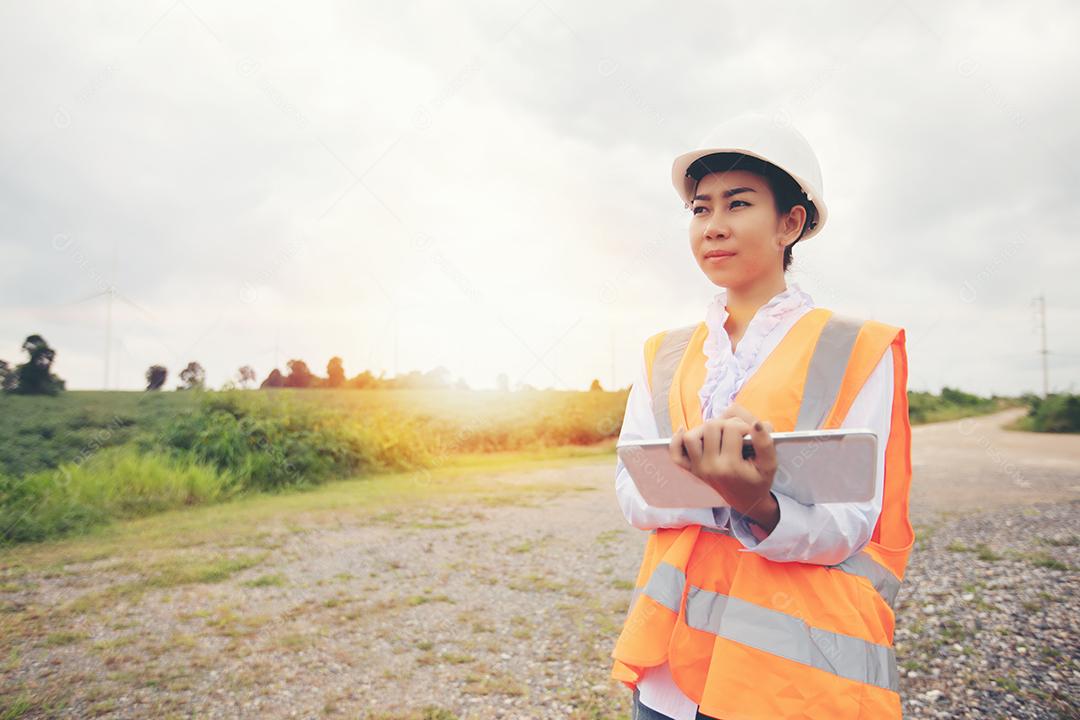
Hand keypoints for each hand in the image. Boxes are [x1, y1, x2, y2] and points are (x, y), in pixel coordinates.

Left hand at [669, 409, 778, 527]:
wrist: (747, 500)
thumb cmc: (758, 480)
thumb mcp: (770, 465)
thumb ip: (766, 443)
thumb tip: (757, 424)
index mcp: (730, 466)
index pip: (731, 428)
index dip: (743, 425)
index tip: (750, 433)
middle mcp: (710, 467)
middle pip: (710, 427)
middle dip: (726, 424)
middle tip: (737, 432)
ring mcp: (698, 469)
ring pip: (691, 436)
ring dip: (705, 429)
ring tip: (720, 433)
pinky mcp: (692, 470)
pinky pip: (676, 453)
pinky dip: (677, 440)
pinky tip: (685, 429)